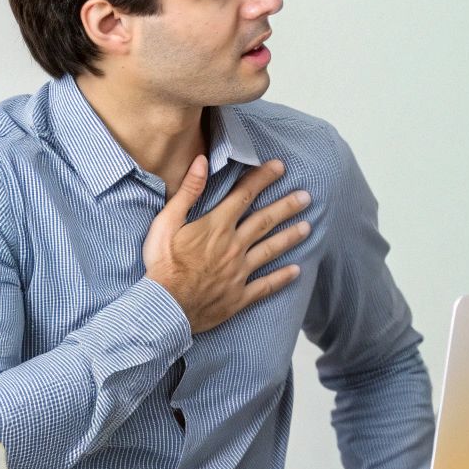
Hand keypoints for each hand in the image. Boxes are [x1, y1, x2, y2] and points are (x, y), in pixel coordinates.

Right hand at [142, 157, 312, 333]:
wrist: (164, 307)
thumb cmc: (161, 264)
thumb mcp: (166, 222)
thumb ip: (187, 192)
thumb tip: (202, 162)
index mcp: (216, 227)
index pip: (244, 196)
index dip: (263, 179)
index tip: (279, 167)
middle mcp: (234, 246)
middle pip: (265, 221)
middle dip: (287, 206)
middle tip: (306, 197)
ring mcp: (239, 272)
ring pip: (271, 250)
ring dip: (290, 237)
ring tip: (307, 227)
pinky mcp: (239, 296)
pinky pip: (266, 286)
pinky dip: (282, 278)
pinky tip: (296, 271)